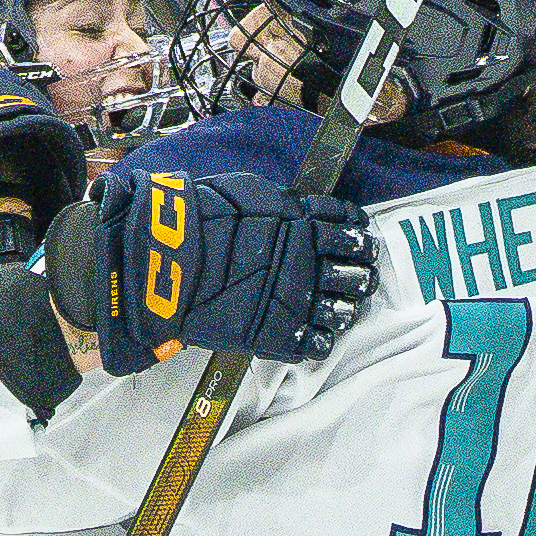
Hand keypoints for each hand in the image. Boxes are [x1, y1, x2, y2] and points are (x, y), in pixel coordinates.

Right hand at [50, 160, 376, 372]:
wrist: (171, 258)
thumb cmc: (200, 220)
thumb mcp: (247, 194)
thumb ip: (277, 204)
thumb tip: (291, 205)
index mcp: (302, 220)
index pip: (349, 224)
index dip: (357, 232)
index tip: (358, 236)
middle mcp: (309, 258)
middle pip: (359, 267)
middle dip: (364, 271)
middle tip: (362, 274)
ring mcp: (299, 297)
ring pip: (347, 306)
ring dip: (350, 305)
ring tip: (345, 306)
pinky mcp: (282, 332)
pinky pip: (318, 342)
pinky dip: (322, 338)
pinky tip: (318, 333)